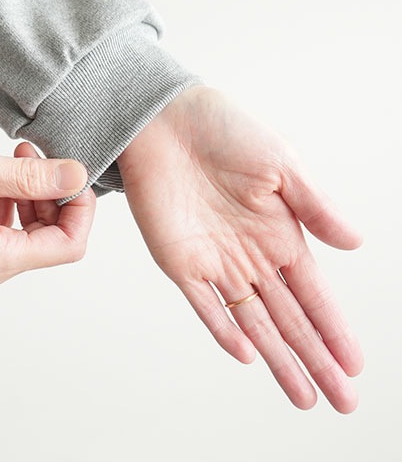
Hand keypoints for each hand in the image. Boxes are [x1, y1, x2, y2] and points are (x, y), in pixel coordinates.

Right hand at [0, 142, 95, 295]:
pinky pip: (2, 239)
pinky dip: (8, 209)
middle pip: (49, 243)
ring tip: (13, 163)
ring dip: (30, 200)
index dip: (80, 209)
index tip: (72, 175)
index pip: (67, 246)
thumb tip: (77, 176)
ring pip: (26, 239)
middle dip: (52, 197)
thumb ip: (31, 177)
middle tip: (34, 158)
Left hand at [117, 86, 362, 411]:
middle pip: (288, 317)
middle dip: (315, 358)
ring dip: (276, 357)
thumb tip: (356, 244)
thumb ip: (315, 207)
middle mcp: (250, 254)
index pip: (313, 292)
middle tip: (343, 401)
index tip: (355, 364)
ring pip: (251, 320)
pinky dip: (223, 329)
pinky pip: (203, 302)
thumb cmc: (225, 132)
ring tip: (303, 396)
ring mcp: (214, 260)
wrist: (167, 121)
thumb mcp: (282, 165)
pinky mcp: (178, 259)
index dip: (334, 328)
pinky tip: (246, 354)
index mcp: (279, 232)